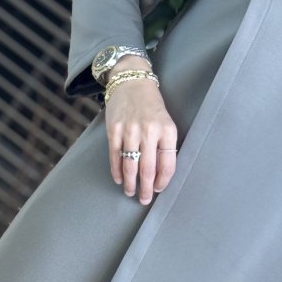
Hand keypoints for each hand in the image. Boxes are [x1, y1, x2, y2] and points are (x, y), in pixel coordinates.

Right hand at [104, 78, 178, 205]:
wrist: (131, 81)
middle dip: (146, 189)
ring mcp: (130, 130)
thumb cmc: (151, 106)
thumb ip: (164, 145)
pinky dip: (116, 171)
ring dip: (130, 183)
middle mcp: (149, 130)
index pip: (167, 164)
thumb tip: (159, 175)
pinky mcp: (114, 130)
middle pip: (148, 169)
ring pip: (130, 166)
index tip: (158, 189)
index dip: (162, 181)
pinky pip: (115, 156)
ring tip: (130, 192)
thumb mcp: (165, 122)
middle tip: (144, 200)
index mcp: (167, 130)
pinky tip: (119, 179)